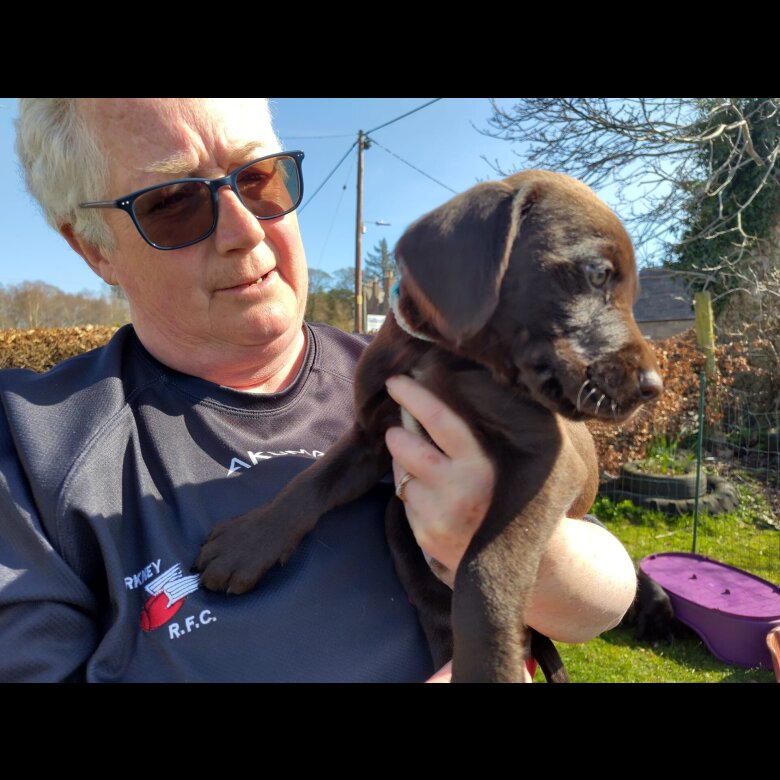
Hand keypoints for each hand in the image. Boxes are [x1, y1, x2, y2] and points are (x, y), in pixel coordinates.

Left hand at [384, 374, 494, 581]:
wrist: (522, 558)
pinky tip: (434, 499)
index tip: (394, 381)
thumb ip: (472, 434)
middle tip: (397, 430)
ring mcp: (439, 516)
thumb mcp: (502, 461)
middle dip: (396, 435)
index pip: (439, 420)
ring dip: (404, 467)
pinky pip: (406, 503)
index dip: (413, 396)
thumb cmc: (510, 495)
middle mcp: (457, 490)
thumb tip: (430, 398)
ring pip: (401, 476)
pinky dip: (413, 495)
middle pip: (406, 448)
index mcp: (481, 464)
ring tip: (425, 470)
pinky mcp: (426, 535)